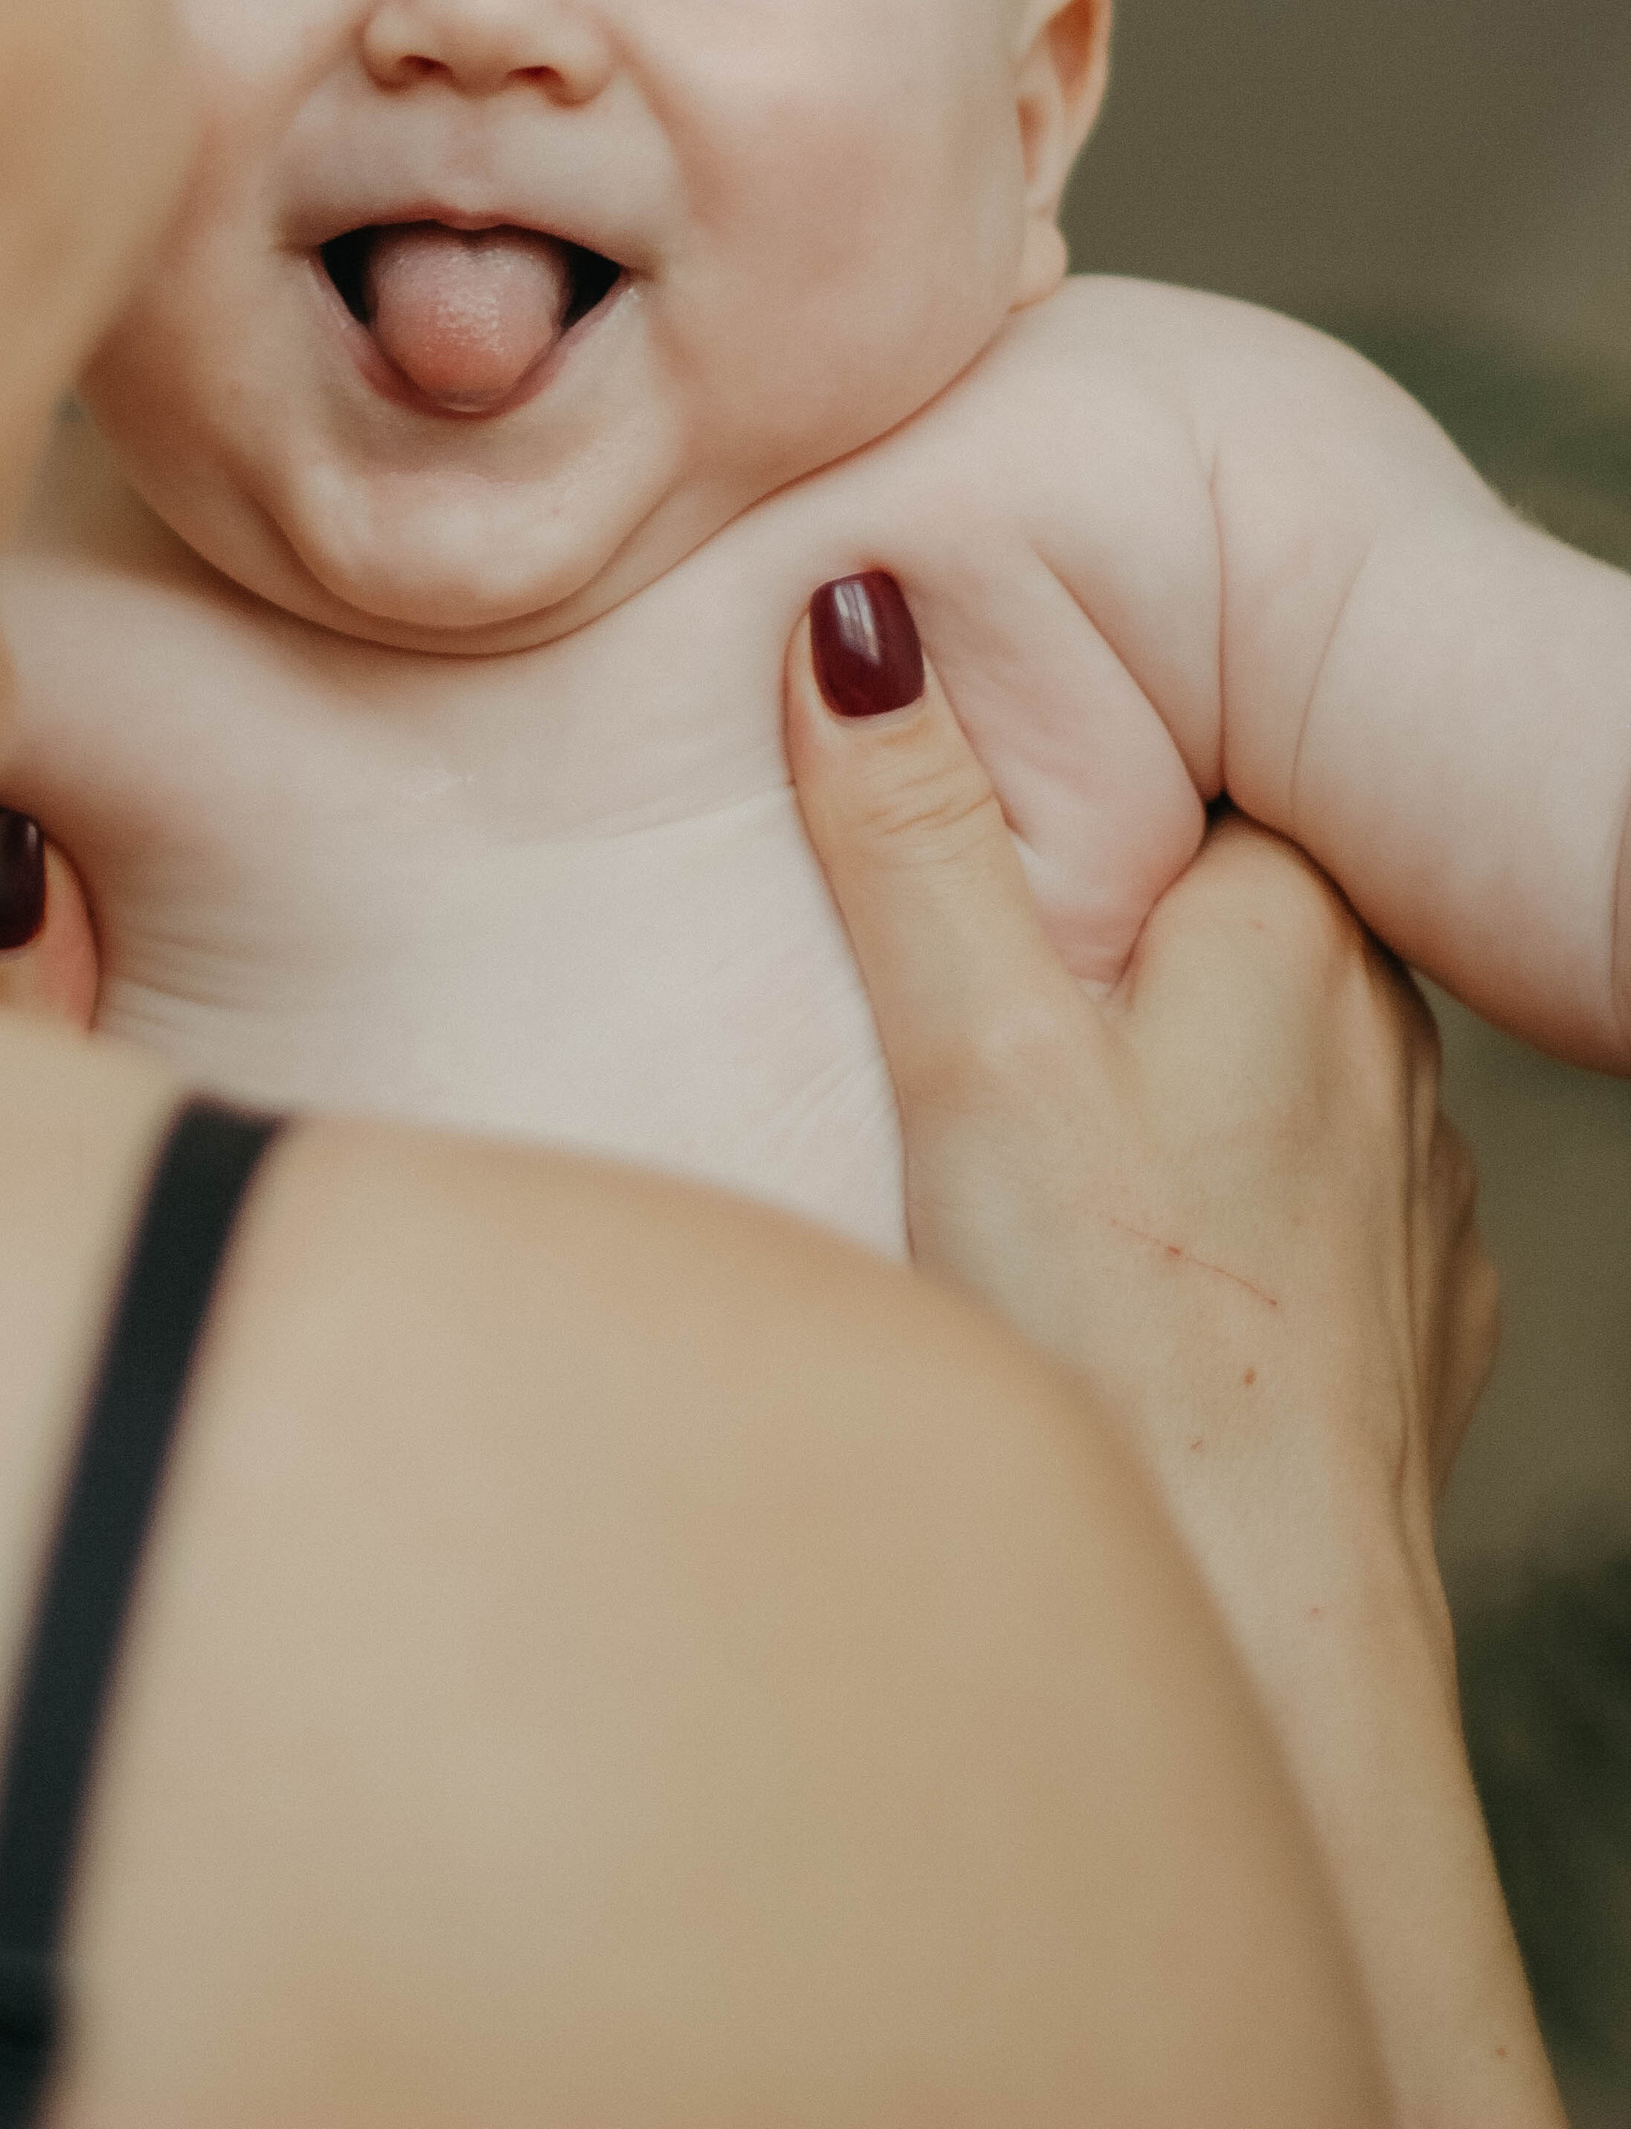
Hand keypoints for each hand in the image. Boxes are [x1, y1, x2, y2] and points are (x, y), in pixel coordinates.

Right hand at [785, 568, 1550, 2127]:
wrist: (1267, 1662)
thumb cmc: (1114, 1363)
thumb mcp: (967, 1063)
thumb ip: (913, 834)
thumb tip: (863, 612)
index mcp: (1288, 933)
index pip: (1171, 765)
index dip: (1053, 781)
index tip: (940, 819)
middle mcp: (1385, 1031)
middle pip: (1209, 901)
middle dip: (1093, 923)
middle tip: (952, 994)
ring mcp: (1411, 1181)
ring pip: (1259, 1047)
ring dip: (1157, 1057)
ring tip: (1028, 1125)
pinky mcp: (1403, 1308)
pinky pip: (1295, 1186)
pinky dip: (1210, 1191)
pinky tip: (1120, 1257)